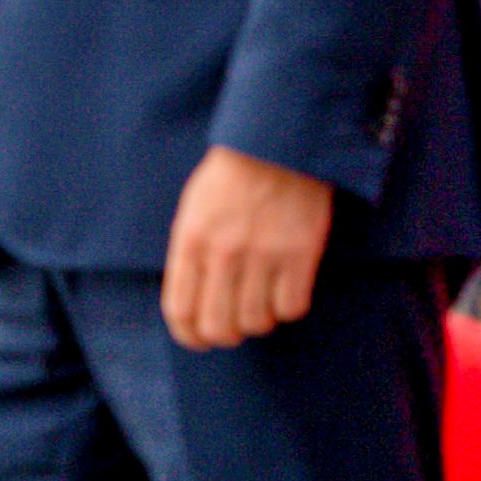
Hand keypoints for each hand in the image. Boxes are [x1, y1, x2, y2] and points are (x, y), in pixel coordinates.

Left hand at [161, 148, 331, 350]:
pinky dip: (289, 307)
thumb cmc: (234, 175)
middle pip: (218, 326)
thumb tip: (193, 304)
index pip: (180, 311)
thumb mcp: (194, 209)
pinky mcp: (300, 253)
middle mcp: (223, 252)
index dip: (189, 336)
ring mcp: (263, 254)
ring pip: (257, 322)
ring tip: (262, 302)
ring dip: (259, 321)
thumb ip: (190, 254)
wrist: (279, 141)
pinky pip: (292, 307)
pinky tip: (287, 288)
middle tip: (235, 326)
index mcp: (191, 240)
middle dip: (225, 335)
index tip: (199, 339)